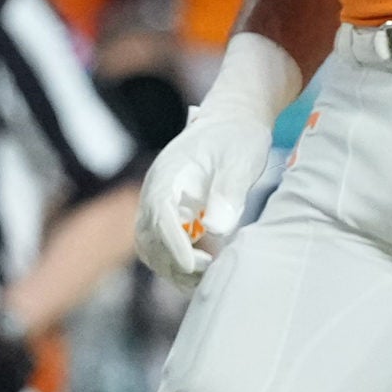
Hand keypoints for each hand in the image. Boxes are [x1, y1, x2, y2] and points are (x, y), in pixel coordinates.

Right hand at [132, 32, 298, 289]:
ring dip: (174, 266)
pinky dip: (178, 261)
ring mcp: (158, 203)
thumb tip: (217, 229)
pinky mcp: (168, 214)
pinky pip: (162, 246)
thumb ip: (229, 192)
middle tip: (212, 268)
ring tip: (210, 270)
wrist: (232, 121)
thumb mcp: (241, 160)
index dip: (174, 244)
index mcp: (169, 174)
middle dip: (176, 261)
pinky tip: (208, 263)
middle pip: (150, 238)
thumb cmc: (238, 138)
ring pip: (151, 247)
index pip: (161, 214)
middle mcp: (155, 190)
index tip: (194, 266)